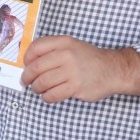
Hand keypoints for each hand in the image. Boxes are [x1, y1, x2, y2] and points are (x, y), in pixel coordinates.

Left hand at [21, 36, 139, 102]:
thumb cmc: (88, 59)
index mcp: (64, 42)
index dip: (26, 57)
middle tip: (26, 81)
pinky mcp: (76, 87)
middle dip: (27, 76)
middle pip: (36, 67)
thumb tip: (28, 61)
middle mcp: (66, 55)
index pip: (36, 47)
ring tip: (38, 89)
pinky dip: (46, 97)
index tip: (25, 64)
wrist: (114, 69)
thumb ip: (52, 49)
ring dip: (36, 88)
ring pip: (42, 82)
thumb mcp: (71, 46)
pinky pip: (53, 94)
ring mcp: (72, 72)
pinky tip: (48, 96)